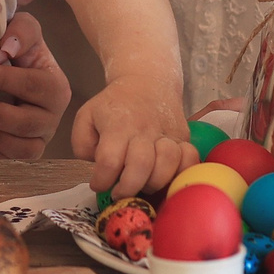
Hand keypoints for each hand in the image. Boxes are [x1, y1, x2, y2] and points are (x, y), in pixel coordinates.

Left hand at [0, 12, 71, 158]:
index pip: (34, 86)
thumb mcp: (22, 31)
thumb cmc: (13, 49)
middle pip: (29, 122)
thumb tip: (8, 47)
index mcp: (55, 86)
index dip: (7, 81)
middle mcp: (52, 116)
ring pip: (22, 148)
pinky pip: (10, 163)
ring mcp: (39, 138)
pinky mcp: (23, 155)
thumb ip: (21, 31)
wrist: (4, 71)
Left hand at [71, 75, 196, 196]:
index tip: (98, 185)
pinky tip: (167, 177)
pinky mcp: (185, 137)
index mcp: (117, 124)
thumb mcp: (86, 117)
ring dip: (154, 182)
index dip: (101, 181)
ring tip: (142, 184)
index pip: (109, 161)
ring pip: (168, 163)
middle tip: (119, 193)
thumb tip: (96, 167)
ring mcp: (167, 133)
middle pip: (140, 165)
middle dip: (128, 188)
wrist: (147, 81)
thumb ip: (82, 144)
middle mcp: (144, 129)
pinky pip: (191, 159)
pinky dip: (182, 172)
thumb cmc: (114, 105)